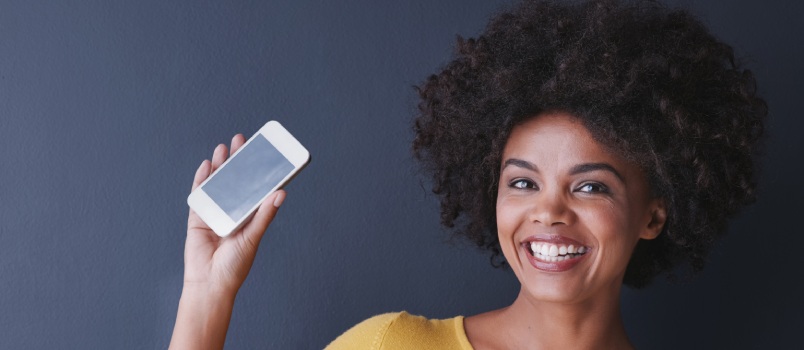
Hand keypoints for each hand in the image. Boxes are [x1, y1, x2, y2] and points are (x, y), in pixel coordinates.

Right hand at [184, 134, 284, 295]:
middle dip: (238, 160)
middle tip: (241, 140)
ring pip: (218, 183)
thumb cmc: (234, 266)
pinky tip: (207, 165)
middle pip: (236, 180)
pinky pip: (200, 194)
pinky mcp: (198, 217)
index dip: (258, 169)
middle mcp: (233, 211)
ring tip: (224, 147)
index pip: (255, 187)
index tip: (262, 151)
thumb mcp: (253, 237)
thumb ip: (264, 215)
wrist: (209, 284)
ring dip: (220, 165)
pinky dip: (202, 179)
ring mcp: (214, 213)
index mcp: (249, 216)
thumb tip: (280, 193)